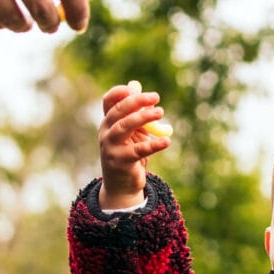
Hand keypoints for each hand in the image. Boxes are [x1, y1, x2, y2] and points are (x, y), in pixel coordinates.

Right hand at [98, 82, 171, 209]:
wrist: (121, 184)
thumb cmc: (130, 153)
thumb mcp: (133, 132)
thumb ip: (137, 113)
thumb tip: (140, 89)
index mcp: (108, 122)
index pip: (108, 101)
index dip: (120, 92)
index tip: (135, 88)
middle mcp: (106, 132)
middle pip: (118, 111)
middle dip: (136, 101)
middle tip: (155, 97)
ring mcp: (111, 147)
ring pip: (125, 127)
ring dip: (143, 118)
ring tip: (160, 112)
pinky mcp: (121, 161)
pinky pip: (139, 150)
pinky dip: (154, 145)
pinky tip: (167, 141)